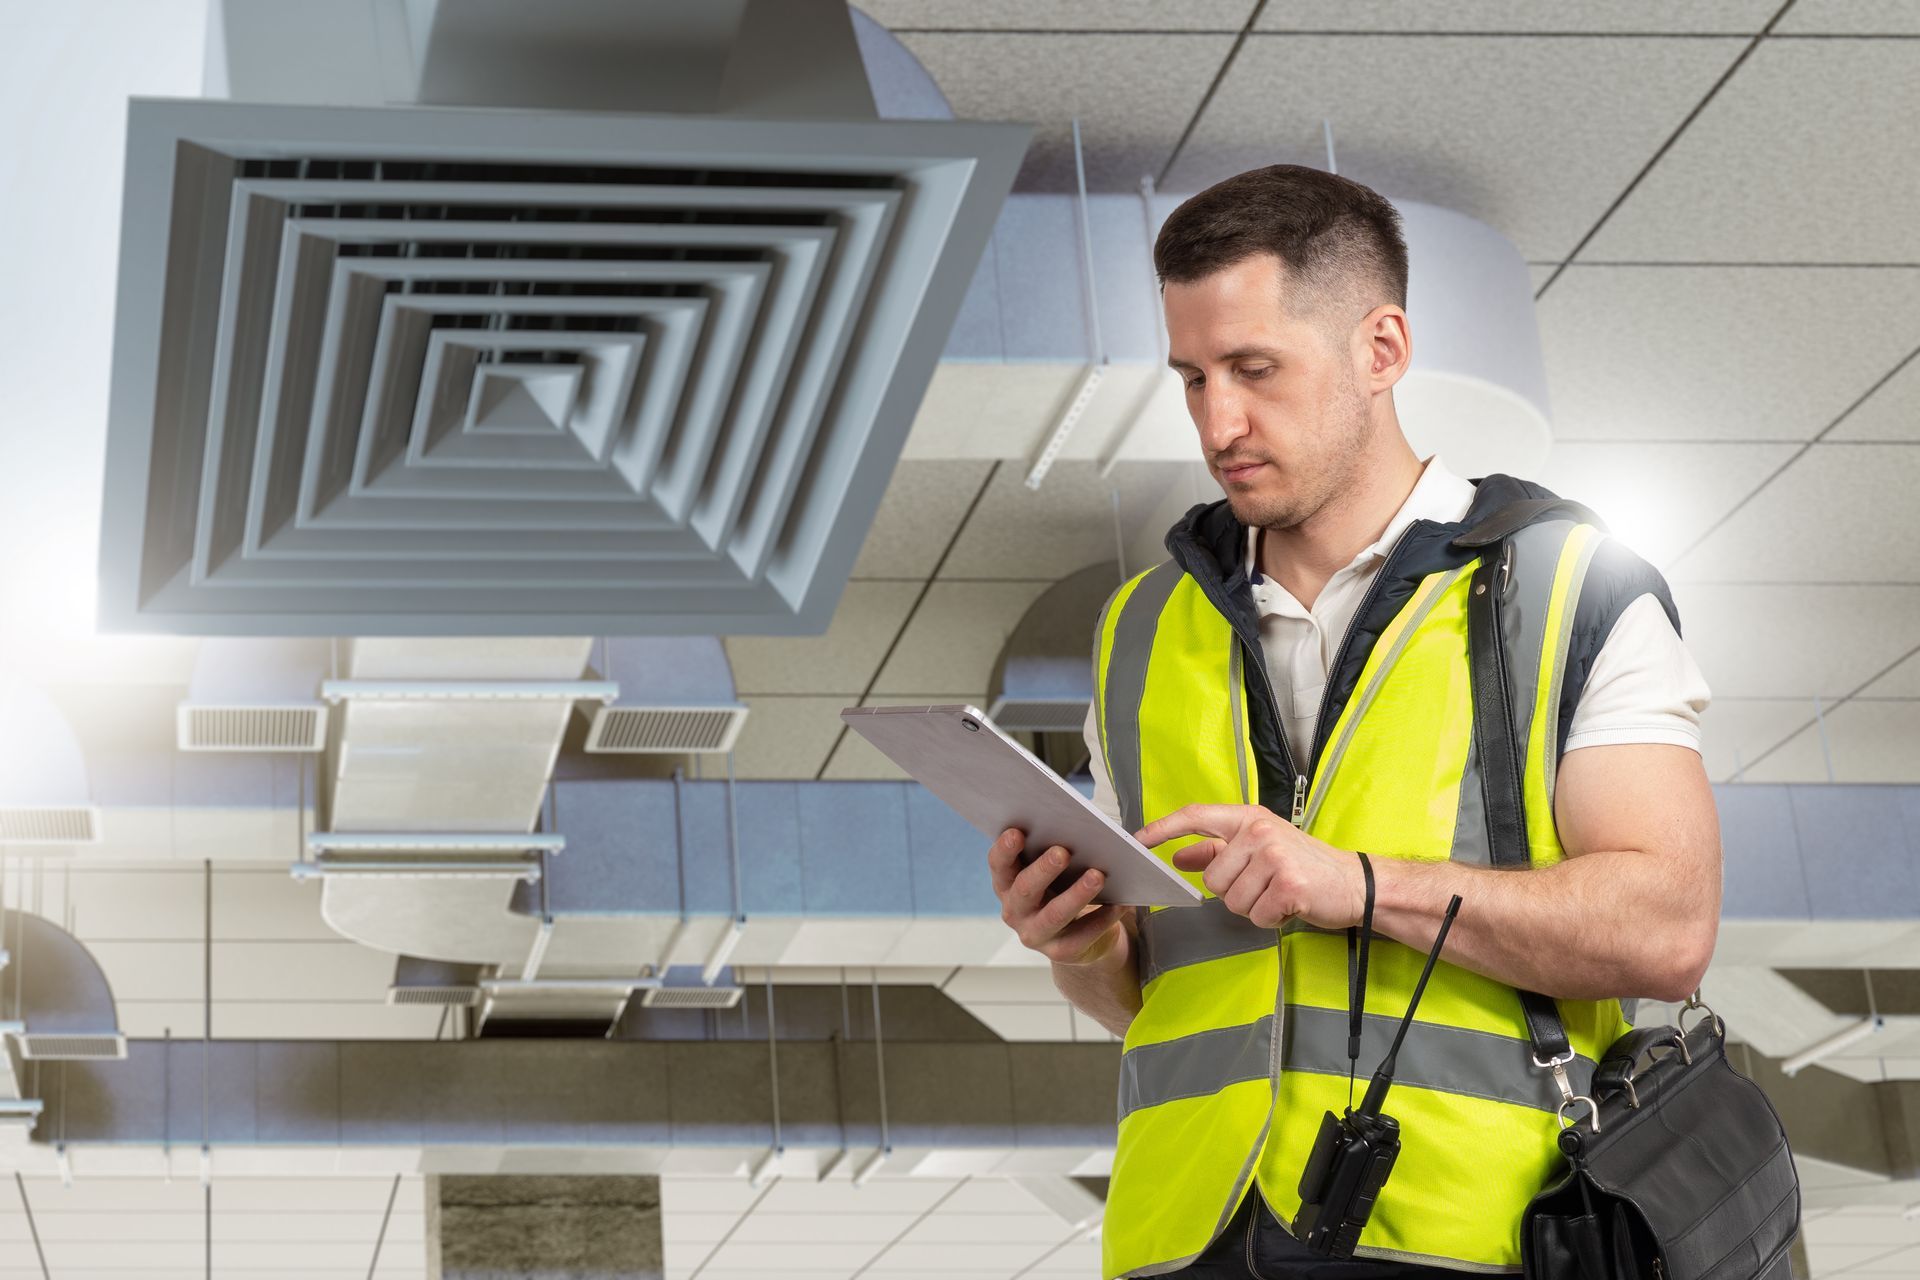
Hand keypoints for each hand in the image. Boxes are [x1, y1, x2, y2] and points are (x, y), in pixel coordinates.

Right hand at [987, 828, 1130, 966]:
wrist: (1081, 937)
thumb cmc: (1065, 888)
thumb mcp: (1054, 871)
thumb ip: (1053, 851)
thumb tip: (1076, 825)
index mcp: (1008, 884)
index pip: (999, 865)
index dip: (1005, 849)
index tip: (1017, 831)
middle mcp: (1015, 911)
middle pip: (1025, 889)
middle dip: (1043, 869)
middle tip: (1063, 851)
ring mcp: (1035, 935)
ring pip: (1053, 915)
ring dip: (1076, 895)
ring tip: (1098, 875)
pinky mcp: (1061, 953)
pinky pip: (1082, 935)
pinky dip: (1103, 918)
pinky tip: (1121, 903)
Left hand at [1138, 804, 1364, 929]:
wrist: (1356, 883)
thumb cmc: (1304, 866)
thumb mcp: (1260, 849)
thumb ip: (1218, 850)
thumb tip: (1179, 855)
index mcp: (1249, 818)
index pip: (1196, 816)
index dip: (1163, 828)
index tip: (1138, 841)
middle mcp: (1260, 831)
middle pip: (1213, 879)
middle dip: (1234, 893)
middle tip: (1265, 886)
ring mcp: (1275, 856)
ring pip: (1233, 901)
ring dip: (1255, 907)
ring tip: (1280, 894)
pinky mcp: (1289, 884)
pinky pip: (1257, 915)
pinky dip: (1271, 919)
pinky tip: (1290, 905)